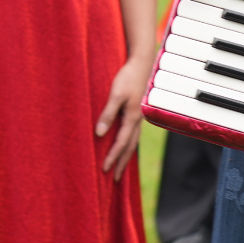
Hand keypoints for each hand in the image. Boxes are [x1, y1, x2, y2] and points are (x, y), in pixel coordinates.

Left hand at [96, 54, 150, 179]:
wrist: (143, 63)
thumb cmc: (128, 77)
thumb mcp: (115, 94)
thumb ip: (108, 114)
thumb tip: (99, 133)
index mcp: (132, 117)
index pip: (121, 143)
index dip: (113, 157)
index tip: (104, 169)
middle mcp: (137, 120)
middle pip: (130, 147)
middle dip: (122, 163)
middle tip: (115, 179)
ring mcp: (139, 116)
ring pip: (133, 141)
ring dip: (126, 156)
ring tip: (120, 167)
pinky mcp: (137, 111)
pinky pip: (133, 133)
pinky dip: (129, 144)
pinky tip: (125, 145)